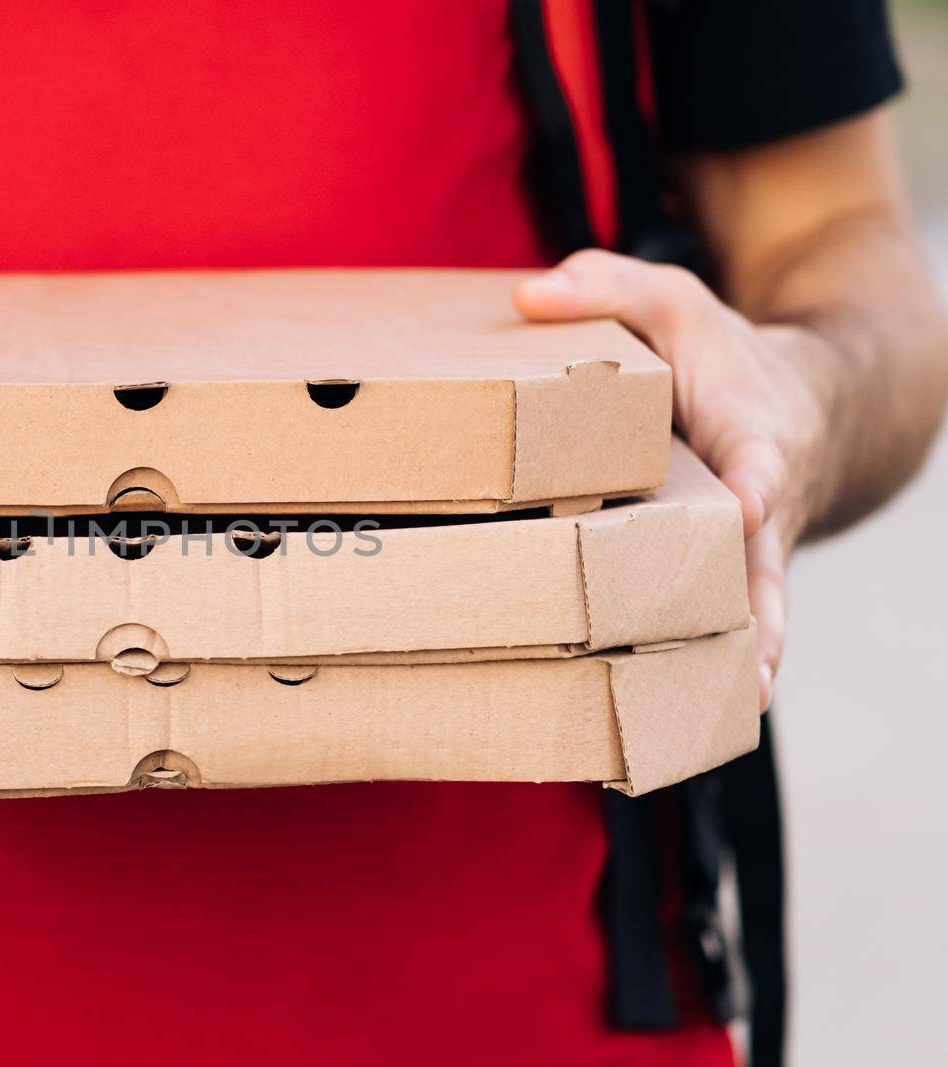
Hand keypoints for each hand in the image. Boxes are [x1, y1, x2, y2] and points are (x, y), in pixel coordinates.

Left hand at [516, 250, 839, 710]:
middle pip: (764, 569)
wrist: (816, 405)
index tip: (747, 513)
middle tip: (749, 674)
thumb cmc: (728, 357)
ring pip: (754, 615)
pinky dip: (718, 671)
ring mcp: (752, 553)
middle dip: (758, 618)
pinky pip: (728, 627)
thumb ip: (608, 289)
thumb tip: (525, 294)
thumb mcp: (674, 303)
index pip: (760, 462)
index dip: (755, 488)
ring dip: (742, 665)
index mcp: (753, 436)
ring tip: (718, 721)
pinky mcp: (732, 579)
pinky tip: (685, 728)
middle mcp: (761, 507)